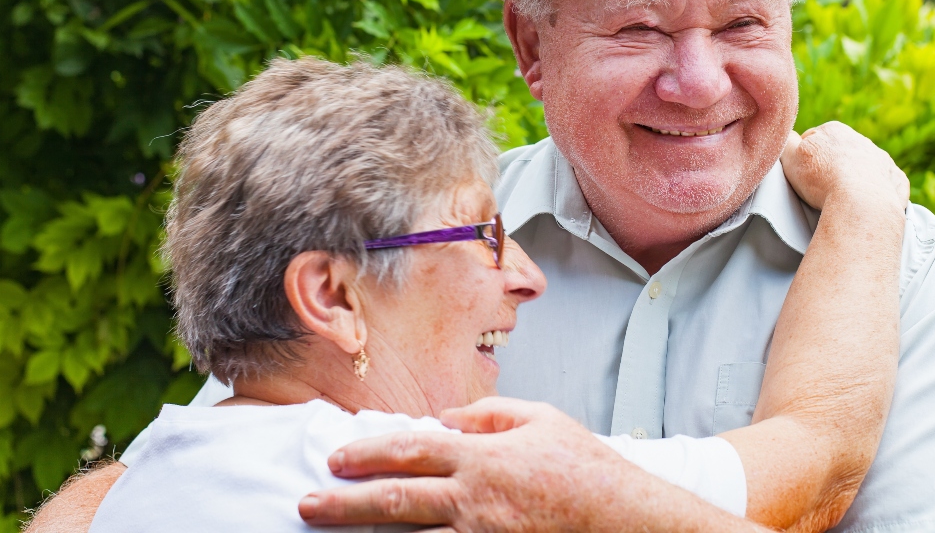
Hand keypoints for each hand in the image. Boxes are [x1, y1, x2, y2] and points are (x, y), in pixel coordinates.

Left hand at [298, 397, 742, 531]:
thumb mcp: (541, 419)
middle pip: (396, 499)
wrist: (626, 521)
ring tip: (331, 528)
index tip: (335, 455)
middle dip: (345, 502)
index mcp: (483, 456)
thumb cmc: (586, 469)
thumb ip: (488, 413)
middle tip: (307, 503)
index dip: (369, 452)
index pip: (412, 450)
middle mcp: (474, 499)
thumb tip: (447, 419)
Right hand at [781, 122, 909, 211]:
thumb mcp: (791, 157)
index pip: (812, 139)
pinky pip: (885, 184)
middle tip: (821, 188)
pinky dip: (876, 192)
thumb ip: (787, 141)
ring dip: (854, 178)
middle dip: (831, 166)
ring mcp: (881, 160)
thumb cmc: (823, 181)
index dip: (805, 158)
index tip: (803, 174)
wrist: (861, 204)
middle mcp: (860, 140)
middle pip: (839, 152)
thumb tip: (788, 135)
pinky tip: (866, 203)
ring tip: (842, 199)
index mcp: (834, 131)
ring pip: (863, 167)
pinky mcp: (895, 180)